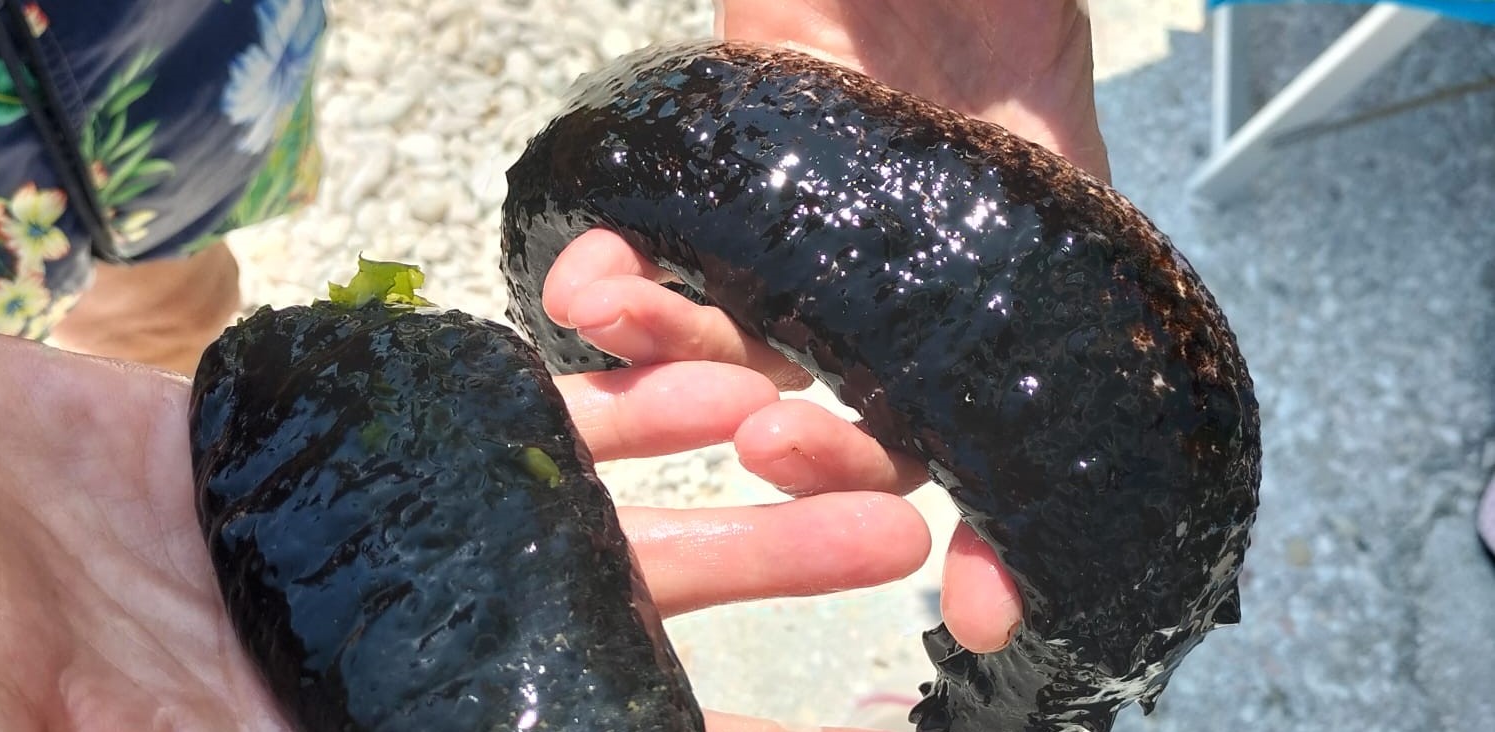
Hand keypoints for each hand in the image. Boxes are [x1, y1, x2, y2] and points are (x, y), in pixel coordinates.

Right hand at [0, 335, 925, 730]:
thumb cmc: (56, 670)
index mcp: (418, 726)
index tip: (841, 725)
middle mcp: (453, 645)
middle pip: (647, 633)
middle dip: (772, 598)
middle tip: (898, 560)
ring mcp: (436, 539)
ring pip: (625, 524)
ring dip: (747, 501)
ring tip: (870, 480)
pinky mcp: (403, 442)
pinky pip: (542, 423)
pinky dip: (635, 405)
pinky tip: (728, 386)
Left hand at [545, 0, 1110, 653]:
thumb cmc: (1009, 19)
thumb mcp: (1056, 153)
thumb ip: (1065, 243)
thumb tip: (1104, 410)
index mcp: (974, 317)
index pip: (979, 455)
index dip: (991, 541)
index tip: (989, 607)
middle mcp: (884, 307)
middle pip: (843, 425)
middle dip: (810, 456)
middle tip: (774, 446)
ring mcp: (799, 253)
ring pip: (733, 350)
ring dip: (675, 357)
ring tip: (634, 339)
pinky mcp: (724, 192)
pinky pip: (662, 253)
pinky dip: (618, 271)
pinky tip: (587, 279)